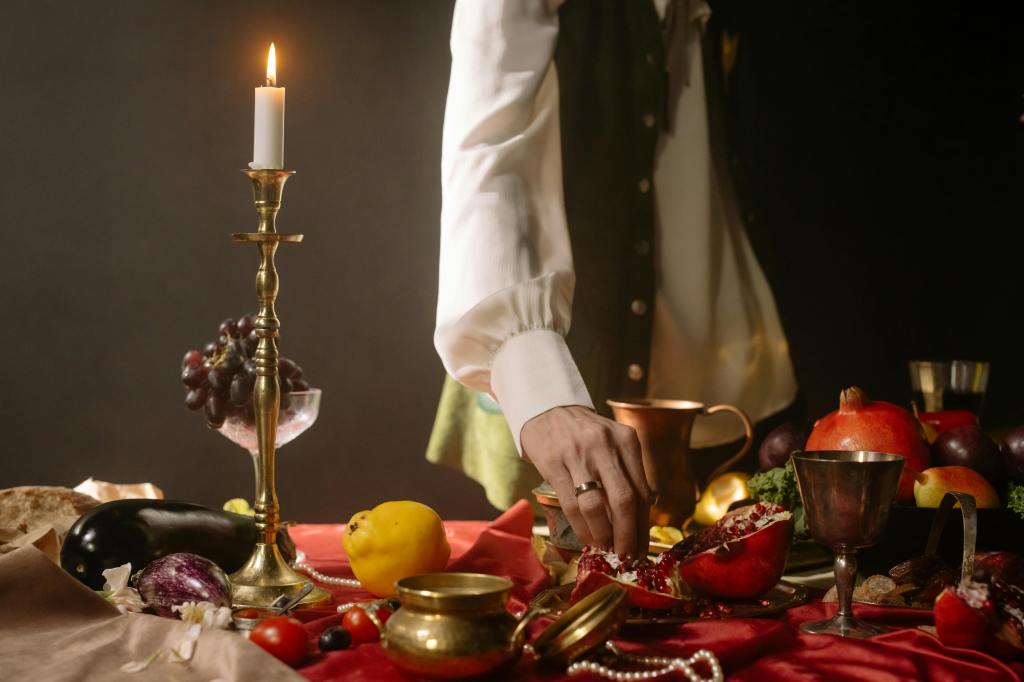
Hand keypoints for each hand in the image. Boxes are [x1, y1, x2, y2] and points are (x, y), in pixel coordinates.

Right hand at [521, 405, 649, 556]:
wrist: (547, 408)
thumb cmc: (585, 433)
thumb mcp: (613, 443)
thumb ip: (627, 473)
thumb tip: (638, 521)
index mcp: (627, 441)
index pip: (643, 491)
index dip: (644, 526)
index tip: (642, 547)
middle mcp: (606, 446)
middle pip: (625, 501)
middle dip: (628, 536)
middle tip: (626, 556)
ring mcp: (578, 455)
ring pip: (597, 506)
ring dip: (604, 534)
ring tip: (605, 548)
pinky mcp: (554, 463)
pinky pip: (571, 504)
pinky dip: (582, 527)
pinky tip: (587, 537)